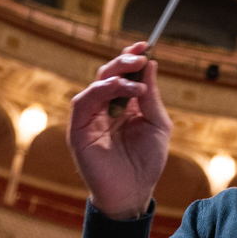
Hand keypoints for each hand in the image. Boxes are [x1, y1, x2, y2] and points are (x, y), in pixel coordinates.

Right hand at [66, 44, 170, 220]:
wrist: (133, 193)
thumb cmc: (146, 162)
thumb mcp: (158, 125)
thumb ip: (151, 96)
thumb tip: (150, 65)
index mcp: (124, 105)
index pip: (124, 74)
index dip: (132, 57)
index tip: (146, 44)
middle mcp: (105, 108)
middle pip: (108, 73)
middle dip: (124, 60)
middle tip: (141, 56)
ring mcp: (90, 118)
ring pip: (96, 84)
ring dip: (116, 76)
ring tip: (136, 82)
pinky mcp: (78, 129)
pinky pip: (83, 102)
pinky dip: (100, 90)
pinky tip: (118, 89)